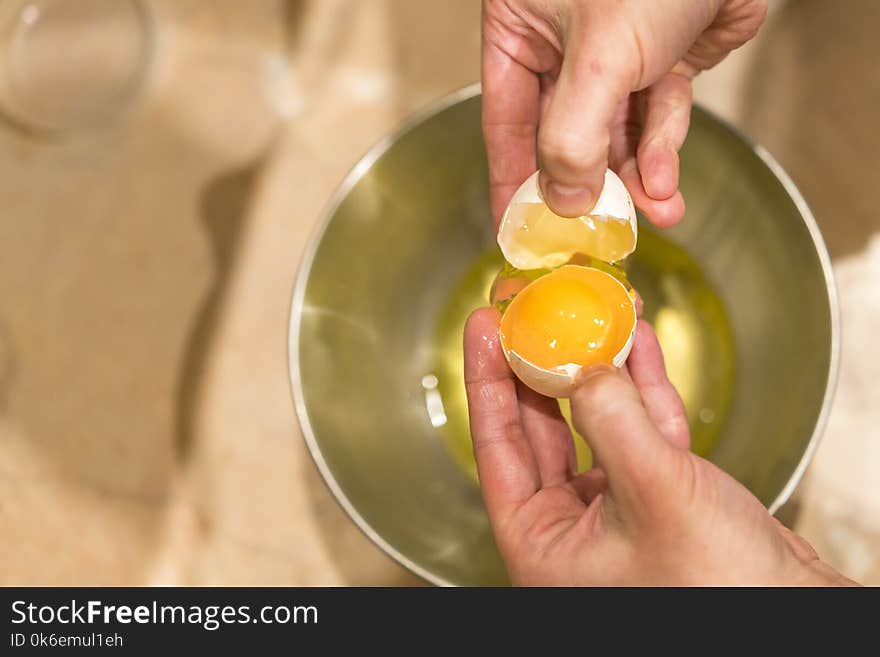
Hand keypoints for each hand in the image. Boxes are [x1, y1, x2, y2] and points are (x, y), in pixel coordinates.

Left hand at [463, 308, 855, 585]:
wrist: (797, 616)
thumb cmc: (717, 587)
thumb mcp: (653, 492)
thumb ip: (612, 420)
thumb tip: (583, 366)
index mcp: (543, 544)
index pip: (497, 448)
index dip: (487, 382)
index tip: (482, 328)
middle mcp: (570, 527)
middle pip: (541, 428)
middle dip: (541, 364)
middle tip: (529, 311)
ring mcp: (615, 510)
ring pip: (594, 423)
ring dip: (598, 367)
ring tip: (590, 311)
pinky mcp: (658, 496)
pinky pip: (639, 430)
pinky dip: (641, 387)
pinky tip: (636, 342)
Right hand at [482, 0, 766, 223]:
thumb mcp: (600, 57)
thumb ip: (573, 136)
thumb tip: (563, 202)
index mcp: (522, 28)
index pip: (505, 122)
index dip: (512, 182)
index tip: (518, 230)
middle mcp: (562, 43)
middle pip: (564, 136)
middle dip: (590, 185)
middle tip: (597, 230)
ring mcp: (615, 54)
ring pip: (614, 135)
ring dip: (635, 177)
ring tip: (655, 210)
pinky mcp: (661, 60)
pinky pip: (655, 118)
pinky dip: (663, 149)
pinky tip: (665, 177)